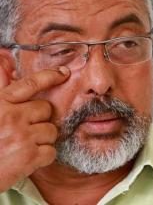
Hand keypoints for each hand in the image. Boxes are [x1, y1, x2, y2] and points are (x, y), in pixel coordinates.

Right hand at [0, 67, 69, 192]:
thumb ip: (4, 98)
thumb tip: (10, 74)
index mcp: (0, 103)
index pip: (31, 83)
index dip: (50, 76)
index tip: (64, 73)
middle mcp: (12, 117)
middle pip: (46, 109)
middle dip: (40, 120)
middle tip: (26, 131)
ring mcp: (22, 136)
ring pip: (51, 131)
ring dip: (42, 140)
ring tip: (23, 147)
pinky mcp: (28, 157)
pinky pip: (51, 152)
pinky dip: (43, 158)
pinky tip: (27, 160)